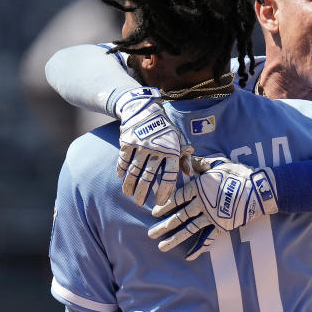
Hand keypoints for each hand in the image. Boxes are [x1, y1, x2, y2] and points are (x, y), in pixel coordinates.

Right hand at [114, 88, 192, 205]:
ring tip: (129, 194)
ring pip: (134, 171)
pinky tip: (121, 178)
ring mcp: (141, 145)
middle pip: (148, 177)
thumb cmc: (164, 129)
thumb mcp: (178, 140)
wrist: (144, 108)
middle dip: (142, 193)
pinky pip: (123, 161)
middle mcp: (156, 149)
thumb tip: (190, 175)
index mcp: (172, 151)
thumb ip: (184, 158)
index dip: (165, 191)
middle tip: (139, 203)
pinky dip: (121, 171)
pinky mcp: (127, 141)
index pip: (170, 176)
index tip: (159, 202)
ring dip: (130, 185)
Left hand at [149, 156, 278, 259]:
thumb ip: (201, 163)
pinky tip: (188, 256)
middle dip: (164, 225)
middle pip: (179, 216)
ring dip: (175, 239)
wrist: (259, 189)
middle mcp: (202, 204)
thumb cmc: (239, 173)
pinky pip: (208, 239)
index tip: (154, 213)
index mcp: (199, 188)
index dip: (165, 205)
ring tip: (161, 247)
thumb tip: (188, 158)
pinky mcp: (222, 226)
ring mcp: (212, 217)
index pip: (177, 198)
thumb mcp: (218, 163)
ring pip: (189, 229)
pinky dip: (199, 248)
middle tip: (150, 233)